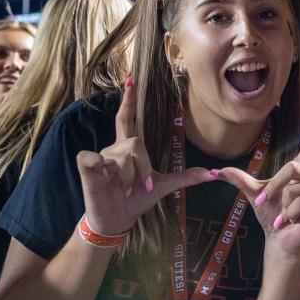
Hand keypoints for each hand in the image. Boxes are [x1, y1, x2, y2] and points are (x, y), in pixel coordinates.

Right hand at [76, 77, 215, 236]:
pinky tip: (104, 178)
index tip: (131, 79)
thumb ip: (186, 177)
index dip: (128, 100)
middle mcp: (114, 148)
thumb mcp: (163, 187)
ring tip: (125, 190)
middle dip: (141, 166)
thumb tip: (213, 173)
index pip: (126, 118)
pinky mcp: (86, 166)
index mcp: (129, 148)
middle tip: (140, 186)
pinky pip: (95, 158)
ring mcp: (99, 156)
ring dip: (128, 176)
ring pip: (120, 155)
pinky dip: (102, 168)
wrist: (118, 220)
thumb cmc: (137, 200)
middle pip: (134, 142)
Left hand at [211, 108, 299, 260]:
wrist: (278, 239)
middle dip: (274, 187)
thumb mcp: (253, 193)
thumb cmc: (270, 214)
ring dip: (282, 204)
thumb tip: (213, 170)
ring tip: (284, 214)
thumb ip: (237, 178)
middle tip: (263, 203)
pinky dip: (289, 213)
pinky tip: (289, 221)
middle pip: (293, 167)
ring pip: (295, 187)